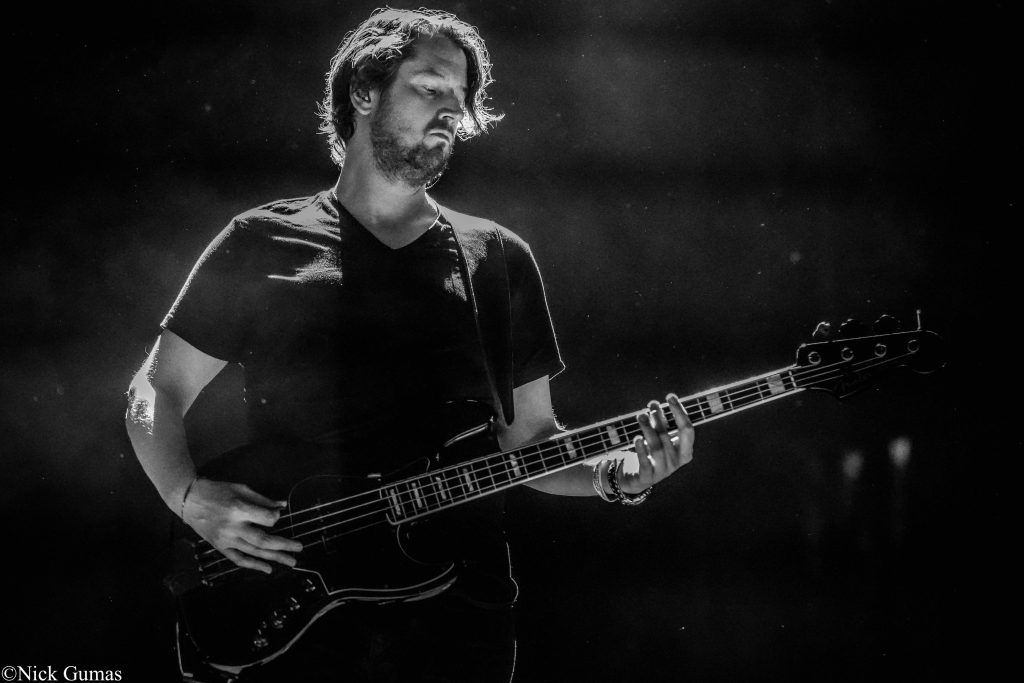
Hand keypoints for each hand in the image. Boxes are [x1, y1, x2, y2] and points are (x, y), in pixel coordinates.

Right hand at [183, 479, 302, 573]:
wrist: (189, 500)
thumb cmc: (217, 491)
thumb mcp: (241, 489)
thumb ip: (262, 500)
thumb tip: (283, 506)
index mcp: (238, 509)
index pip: (266, 519)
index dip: (275, 517)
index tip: (276, 515)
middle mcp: (233, 527)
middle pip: (262, 540)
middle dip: (283, 545)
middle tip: (299, 548)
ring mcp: (226, 539)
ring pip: (253, 552)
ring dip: (274, 557)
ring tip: (291, 561)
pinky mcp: (220, 547)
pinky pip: (238, 559)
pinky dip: (254, 565)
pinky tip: (268, 569)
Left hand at [620, 394, 694, 493]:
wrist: (639, 477)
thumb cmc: (653, 452)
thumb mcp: (659, 436)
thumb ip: (659, 422)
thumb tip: (654, 404)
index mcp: (685, 451)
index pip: (687, 429)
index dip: (679, 412)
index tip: (670, 396)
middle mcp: (677, 462)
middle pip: (669, 436)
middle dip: (660, 419)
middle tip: (651, 404)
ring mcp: (663, 471)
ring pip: (656, 448)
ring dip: (648, 429)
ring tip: (640, 415)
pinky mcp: (648, 477)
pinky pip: (645, 462)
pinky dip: (641, 450)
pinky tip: (636, 438)